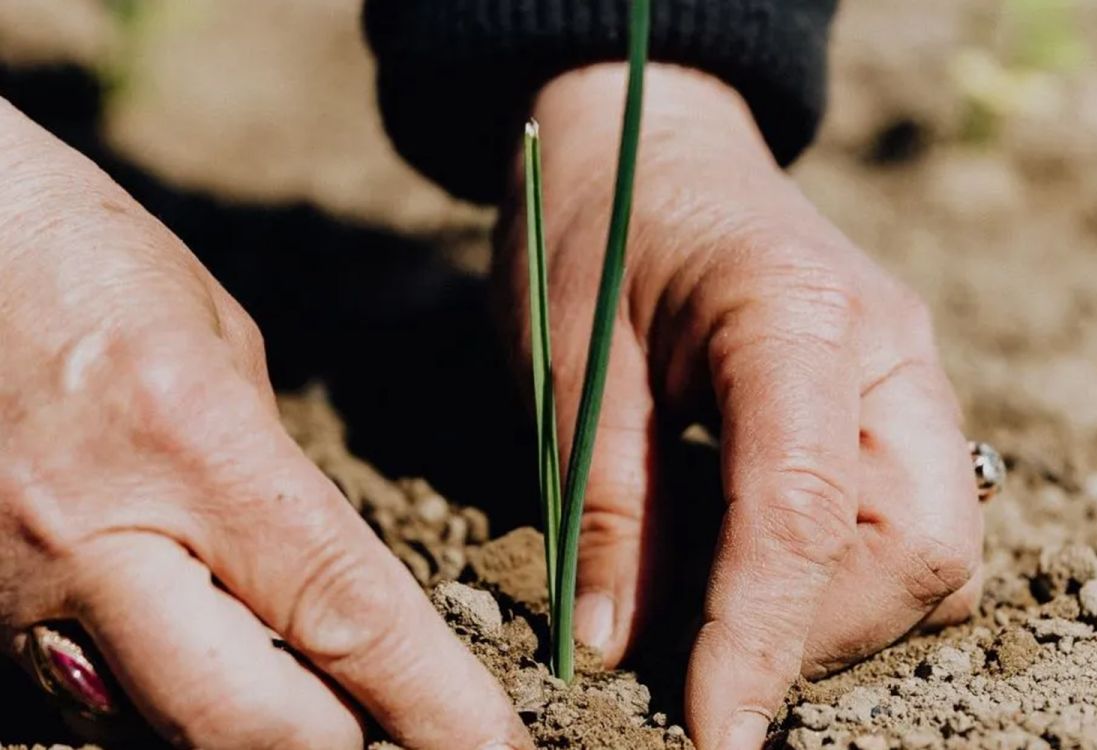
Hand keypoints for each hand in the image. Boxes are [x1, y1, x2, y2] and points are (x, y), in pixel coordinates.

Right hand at [0, 100, 528, 749]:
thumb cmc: (88, 265)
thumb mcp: (220, 348)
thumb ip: (272, 481)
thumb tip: (324, 592)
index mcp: (191, 443)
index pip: (345, 613)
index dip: (437, 703)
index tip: (501, 748)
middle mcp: (96, 537)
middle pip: (253, 723)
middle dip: (346, 745)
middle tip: (396, 727)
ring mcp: (15, 591)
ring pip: (159, 735)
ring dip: (252, 731)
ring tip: (304, 688)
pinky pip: (86, 707)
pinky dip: (162, 708)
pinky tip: (197, 656)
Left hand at [498, 65, 982, 748]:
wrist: (647, 142)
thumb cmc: (595, 226)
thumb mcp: (572, 359)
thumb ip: (607, 506)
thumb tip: (621, 652)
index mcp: (797, 313)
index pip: (806, 512)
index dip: (762, 641)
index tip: (715, 735)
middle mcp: (889, 348)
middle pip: (918, 549)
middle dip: (815, 633)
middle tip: (699, 659)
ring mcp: (908, 374)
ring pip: (932, 551)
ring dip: (832, 614)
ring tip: (718, 614)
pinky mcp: (894, 402)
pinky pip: (908, 525)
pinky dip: (841, 577)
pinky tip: (753, 568)